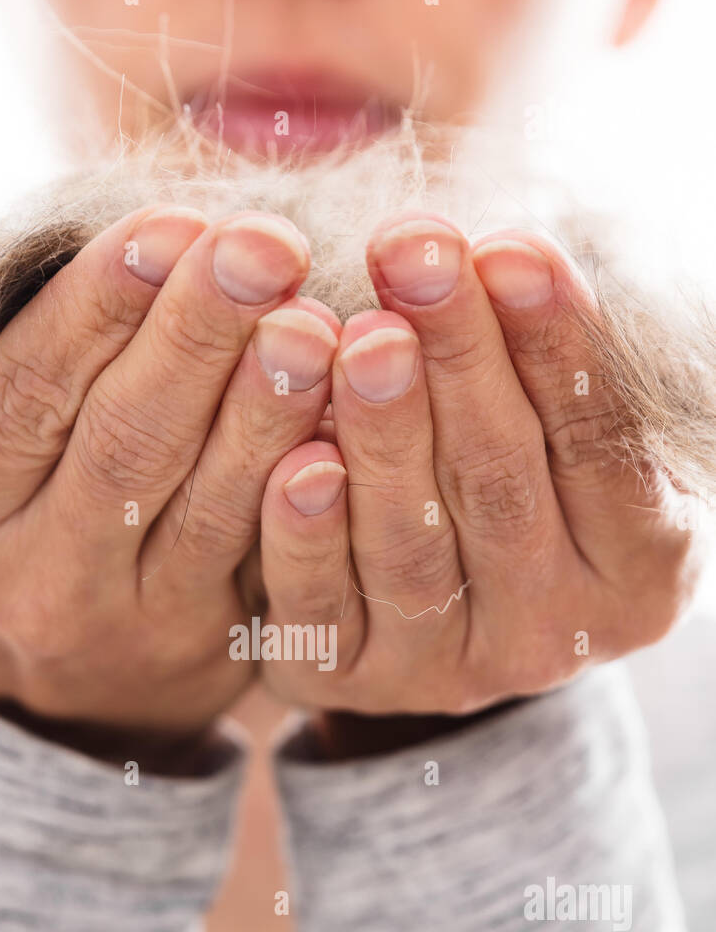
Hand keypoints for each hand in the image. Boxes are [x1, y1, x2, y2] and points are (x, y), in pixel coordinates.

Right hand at [0, 206, 338, 745]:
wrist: (31, 686)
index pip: (26, 392)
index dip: (101, 306)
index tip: (172, 223)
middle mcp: (32, 576)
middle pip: (126, 442)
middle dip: (200, 334)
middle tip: (266, 245)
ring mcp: (127, 621)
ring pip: (206, 508)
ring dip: (267, 411)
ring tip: (317, 323)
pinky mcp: (206, 646)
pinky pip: (261, 566)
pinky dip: (307, 496)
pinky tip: (347, 430)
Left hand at [258, 216, 703, 719]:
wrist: (455, 612)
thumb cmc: (529, 482)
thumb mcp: (572, 431)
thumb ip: (556, 369)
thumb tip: (496, 259)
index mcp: (637, 569)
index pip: (601, 448)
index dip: (557, 347)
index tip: (508, 250)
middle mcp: (550, 632)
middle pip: (500, 487)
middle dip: (456, 362)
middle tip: (414, 258)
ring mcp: (449, 670)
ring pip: (411, 548)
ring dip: (382, 437)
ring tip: (358, 339)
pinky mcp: (352, 681)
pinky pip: (323, 612)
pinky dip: (307, 539)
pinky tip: (294, 464)